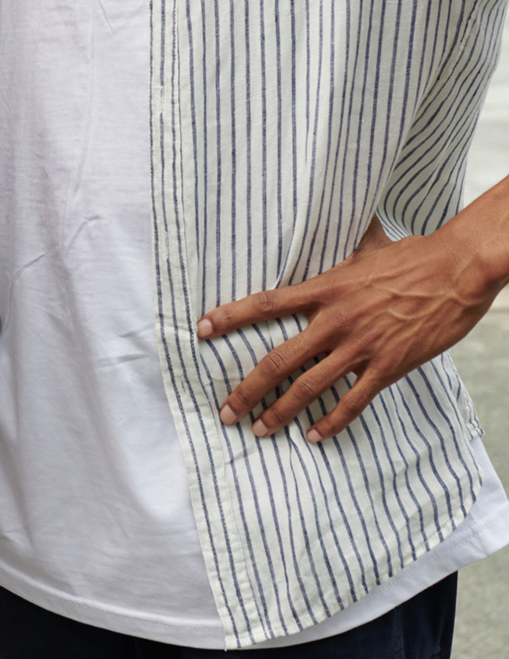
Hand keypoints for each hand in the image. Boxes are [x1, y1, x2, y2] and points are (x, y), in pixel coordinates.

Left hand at [198, 208, 505, 443]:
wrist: (456, 271)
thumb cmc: (413, 256)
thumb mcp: (367, 246)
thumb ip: (342, 245)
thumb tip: (333, 224)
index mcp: (324, 289)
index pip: (265, 304)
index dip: (229, 317)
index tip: (202, 329)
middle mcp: (334, 321)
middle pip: (277, 359)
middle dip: (247, 389)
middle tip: (225, 410)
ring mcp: (360, 347)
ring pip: (309, 387)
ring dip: (280, 412)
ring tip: (259, 429)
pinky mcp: (388, 367)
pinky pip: (353, 401)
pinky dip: (331, 421)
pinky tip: (314, 435)